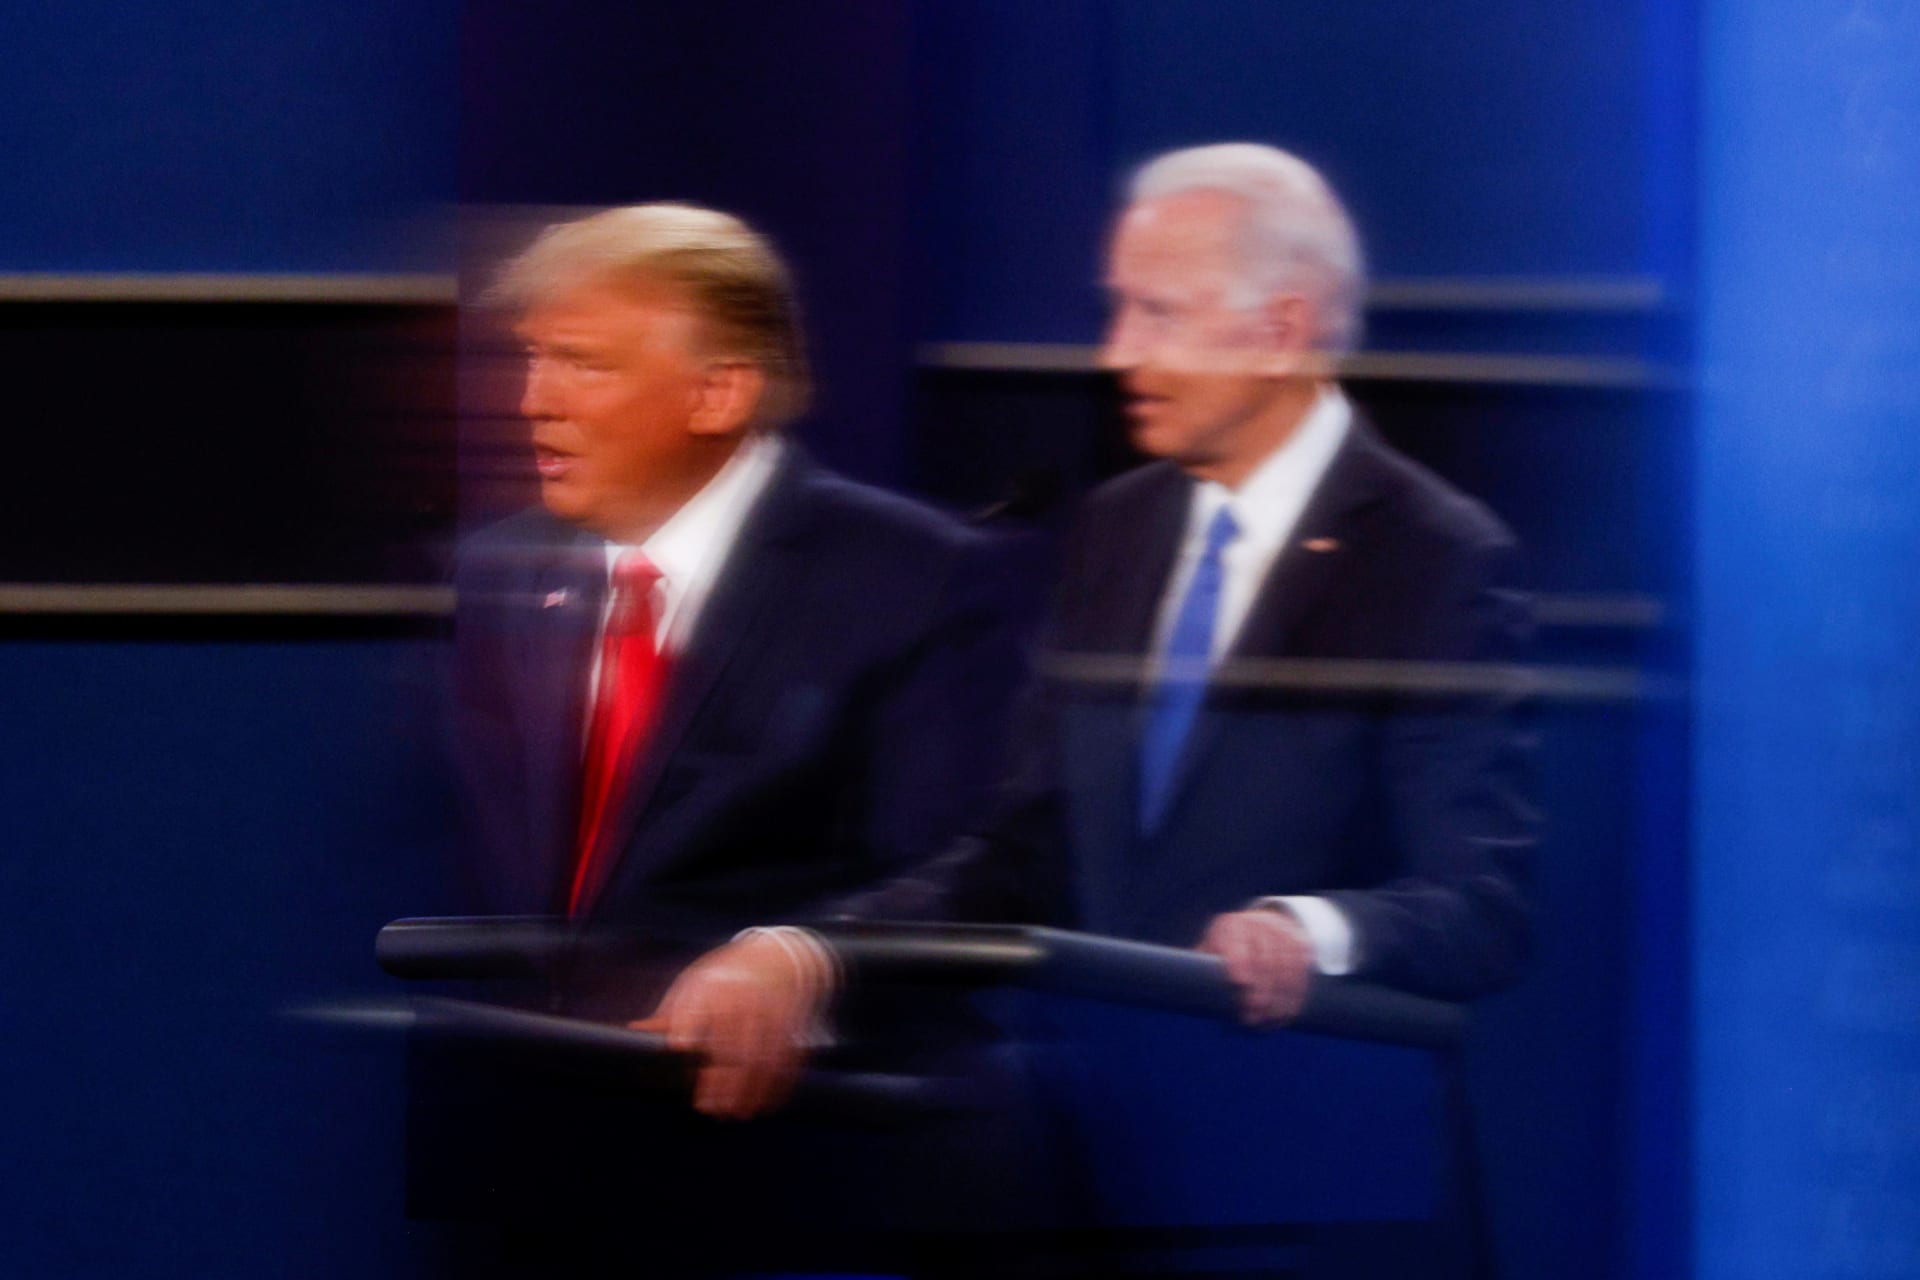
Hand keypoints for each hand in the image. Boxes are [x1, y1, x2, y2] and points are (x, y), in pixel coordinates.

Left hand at [629, 931, 828, 1119]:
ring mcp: (770, 1011)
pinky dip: (777, 1084)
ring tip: (735, 1113)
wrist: (777, 957)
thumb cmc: (725, 976)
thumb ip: (670, 1011)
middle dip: (721, 1076)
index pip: (699, 1005)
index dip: (690, 1023)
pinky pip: (787, 1058)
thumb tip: (632, 1030)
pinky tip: (764, 1104)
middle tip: (708, 1108)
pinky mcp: (791, 1026)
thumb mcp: (695, 983)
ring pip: (762, 1054)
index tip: (680, 1047)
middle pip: (732, 1039)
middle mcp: (743, 997)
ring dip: (749, 1087)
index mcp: (713, 986)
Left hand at [1195, 908, 1313, 1026]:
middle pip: (1264, 959)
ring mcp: (1282, 931)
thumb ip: (1199, 972)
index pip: (1236, 941)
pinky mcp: (1300, 943)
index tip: (1239, 983)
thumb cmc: (1224, 952)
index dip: (1240, 960)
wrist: (1259, 928)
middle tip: (1251, 1019)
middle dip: (1259, 992)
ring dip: (1278, 999)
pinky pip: (1302, 971)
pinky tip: (1286, 1014)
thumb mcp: (1208, 955)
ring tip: (1268, 1022)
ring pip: (1285, 968)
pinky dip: (1295, 995)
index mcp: (1229, 926)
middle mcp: (1257, 924)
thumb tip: (1187, 997)